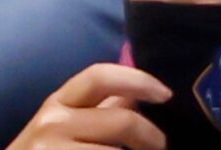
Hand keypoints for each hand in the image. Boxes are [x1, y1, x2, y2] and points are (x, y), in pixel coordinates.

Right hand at [5, 65, 169, 148]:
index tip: (166, 94)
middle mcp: (54, 123)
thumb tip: (137, 94)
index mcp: (57, 103)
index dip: (138, 80)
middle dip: (154, 137)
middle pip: (124, 120)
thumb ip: (96, 109)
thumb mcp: (62, 126)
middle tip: (161, 148)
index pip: (99, 77)